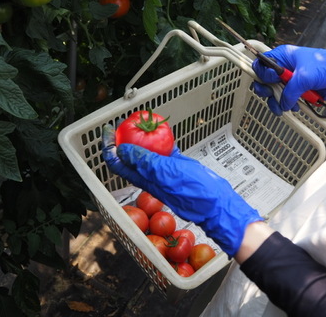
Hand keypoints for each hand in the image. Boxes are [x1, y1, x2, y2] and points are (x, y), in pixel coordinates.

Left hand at [102, 124, 262, 256]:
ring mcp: (165, 171)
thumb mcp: (166, 173)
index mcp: (144, 179)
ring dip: (143, 138)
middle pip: (130, 156)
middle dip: (123, 139)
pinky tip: (165, 132)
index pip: (118, 163)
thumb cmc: (193, 191)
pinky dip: (163, 141)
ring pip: (148, 152)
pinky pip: (167, 151)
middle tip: (124, 122)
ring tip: (143, 123)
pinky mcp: (179, 167)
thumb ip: (145, 161)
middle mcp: (151, 176)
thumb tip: (122, 150)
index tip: (108, 131)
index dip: (109, 148)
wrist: (217, 204)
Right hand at [251, 45, 325, 114]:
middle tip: (272, 95)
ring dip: (277, 101)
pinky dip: (286, 104)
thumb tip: (283, 104)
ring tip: (285, 107)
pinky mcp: (296, 89)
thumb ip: (289, 92)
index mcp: (284, 55)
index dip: (264, 74)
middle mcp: (284, 66)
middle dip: (267, 90)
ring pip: (273, 92)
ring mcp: (290, 79)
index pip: (262, 64)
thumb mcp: (304, 78)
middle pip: (264, 80)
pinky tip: (294, 106)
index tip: (273, 81)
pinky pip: (284, 98)